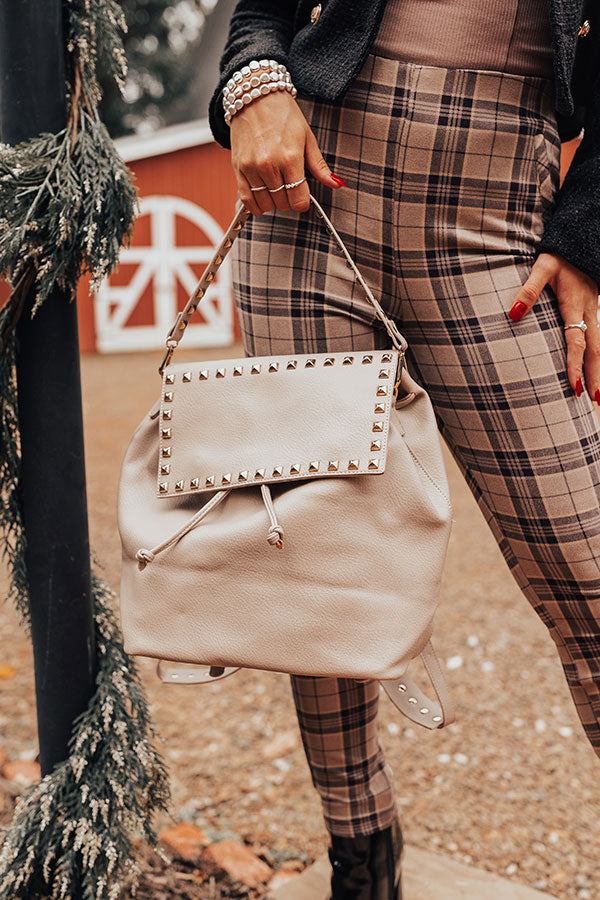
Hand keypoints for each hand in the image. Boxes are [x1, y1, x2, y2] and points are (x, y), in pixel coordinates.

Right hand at [229, 89, 344, 215]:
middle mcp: (269, 165)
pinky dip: (256, 205)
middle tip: (290, 187)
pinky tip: (263, 198)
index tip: (303, 196)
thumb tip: (337, 184)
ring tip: (276, 189)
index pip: (299, 200)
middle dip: (289, 200)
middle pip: (283, 204)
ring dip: (273, 202)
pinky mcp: (237, 168)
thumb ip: (320, 166)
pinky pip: (246, 200)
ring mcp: (251, 168)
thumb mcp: (307, 138)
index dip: (303, 202)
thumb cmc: (282, 115)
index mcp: (290, 158)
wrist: (255, 97)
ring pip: (265, 204)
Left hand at [509, 253, 599, 401]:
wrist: (580, 244)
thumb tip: (512, 313)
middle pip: (595, 351)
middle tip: (594, 402)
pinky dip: (598, 359)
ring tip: (597, 397)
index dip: (575, 364)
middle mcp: (588, 313)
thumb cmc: (559, 257)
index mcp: (575, 306)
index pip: (576, 342)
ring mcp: (594, 314)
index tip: (575, 386)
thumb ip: (528, 290)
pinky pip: (598, 341)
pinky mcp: (594, 314)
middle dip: (595, 376)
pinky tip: (596, 374)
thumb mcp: (542, 268)